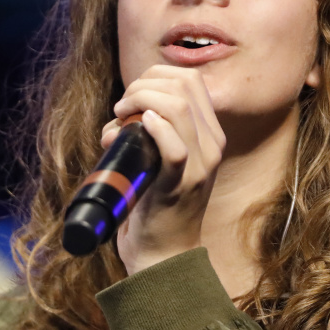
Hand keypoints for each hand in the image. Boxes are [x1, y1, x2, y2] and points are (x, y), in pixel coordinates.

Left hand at [102, 65, 226, 274]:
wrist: (163, 253)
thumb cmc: (155, 204)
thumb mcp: (160, 160)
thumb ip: (147, 135)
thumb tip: (118, 120)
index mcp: (210, 135)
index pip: (191, 80)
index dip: (155, 76)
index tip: (131, 96)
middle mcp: (212, 146)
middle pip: (184, 85)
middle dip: (143, 85)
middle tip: (122, 108)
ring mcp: (200, 165)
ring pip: (178, 107)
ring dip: (141, 101)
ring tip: (121, 118)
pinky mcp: (180, 185)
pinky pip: (175, 147)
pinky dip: (155, 129)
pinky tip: (139, 126)